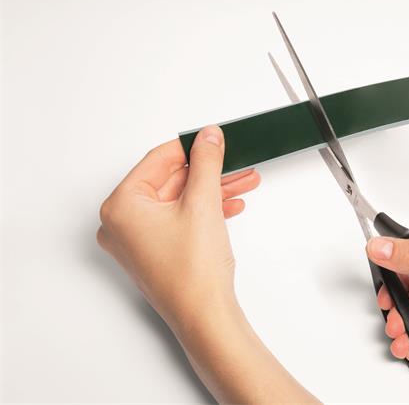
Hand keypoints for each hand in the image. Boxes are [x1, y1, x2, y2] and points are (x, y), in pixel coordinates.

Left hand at [97, 126, 315, 403]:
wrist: (205, 317)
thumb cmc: (193, 272)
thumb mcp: (203, 202)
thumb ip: (206, 161)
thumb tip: (208, 136)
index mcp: (121, 206)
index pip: (158, 160)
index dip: (191, 146)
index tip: (213, 137)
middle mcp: (122, 223)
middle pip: (170, 181)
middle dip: (208, 171)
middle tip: (234, 160)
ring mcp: (137, 240)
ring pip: (178, 200)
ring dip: (212, 190)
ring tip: (243, 182)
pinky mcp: (154, 252)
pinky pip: (179, 219)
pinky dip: (204, 210)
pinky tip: (230, 204)